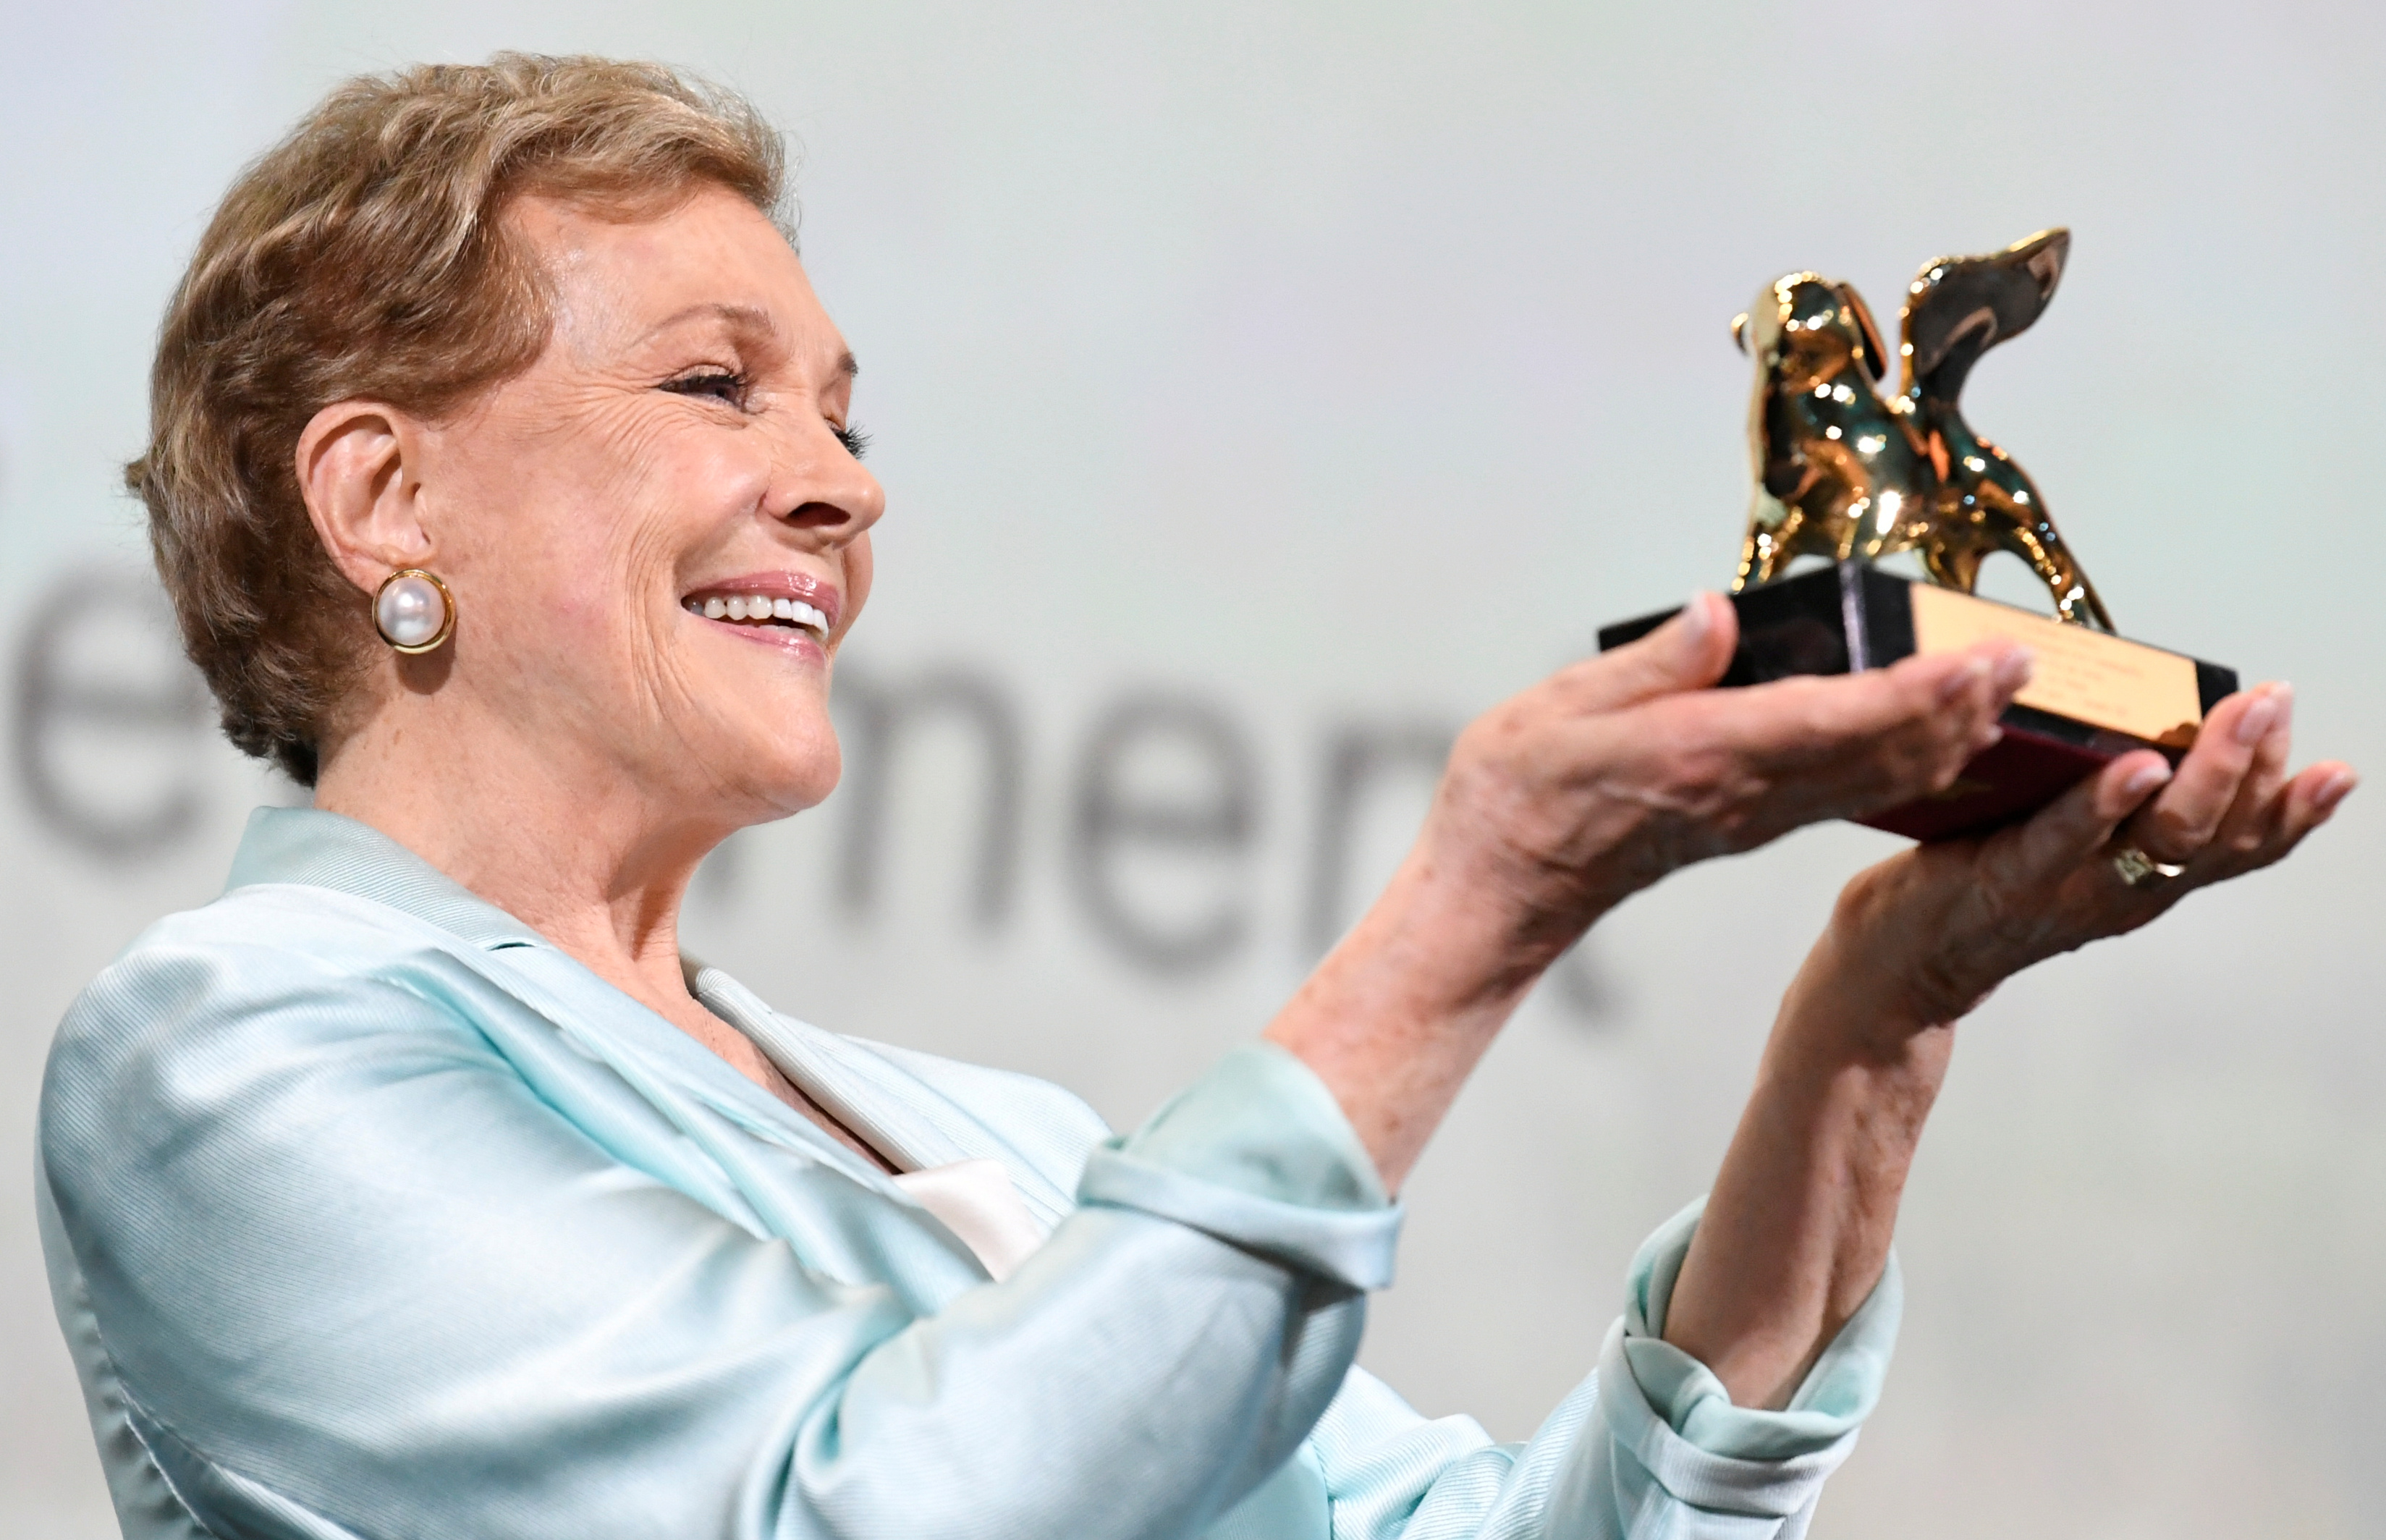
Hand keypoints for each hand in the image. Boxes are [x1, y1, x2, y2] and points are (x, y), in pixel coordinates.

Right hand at [1417, 591, 2032, 971]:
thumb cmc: (1514, 798)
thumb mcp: (1556, 711)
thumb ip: (1651, 665)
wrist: (1501, 895)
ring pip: (1878, 781)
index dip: (1922, 691)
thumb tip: (1722, 614)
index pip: (1838, 721)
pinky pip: (1849, 795)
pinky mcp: (1747, 826)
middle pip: (1882, 756)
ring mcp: (1752, 817)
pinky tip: (1933, 741)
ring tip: (2000, 692)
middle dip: (1961, 708)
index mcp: (1704, 756)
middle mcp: (1745, 794)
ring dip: (1948, 737)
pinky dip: (1906, 763)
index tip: (1985, 659)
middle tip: (2025, 659)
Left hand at [1827, 681, 2355, 1032]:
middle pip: (2217, 836)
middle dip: (2258, 765)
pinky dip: (2105, 803)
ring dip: (2207, 773)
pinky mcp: (2008, 878)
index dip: (2294, 813)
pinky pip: (2065, 840)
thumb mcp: (2069, 847)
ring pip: (2163, 837)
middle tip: (2276, 701)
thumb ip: (2113, 805)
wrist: (1899, 965)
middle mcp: (2124, 892)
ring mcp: (2070, 888)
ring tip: (2234, 718)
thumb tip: (2153, 720)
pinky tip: (2135, 767)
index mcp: (2147, 880)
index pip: (2242, 849)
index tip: (2336, 770)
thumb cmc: (1981, 886)